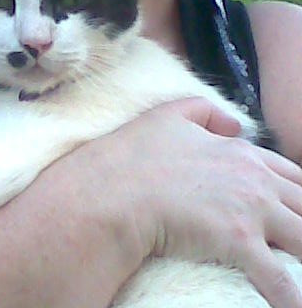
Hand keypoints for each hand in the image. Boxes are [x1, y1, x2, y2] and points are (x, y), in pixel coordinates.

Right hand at [108, 98, 301, 307]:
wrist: (116, 188)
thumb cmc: (136, 154)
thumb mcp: (169, 115)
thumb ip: (205, 111)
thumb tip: (234, 124)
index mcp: (241, 153)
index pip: (291, 175)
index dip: (300, 195)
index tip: (298, 209)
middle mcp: (255, 180)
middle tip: (300, 239)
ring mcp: (251, 211)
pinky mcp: (240, 242)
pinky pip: (280, 279)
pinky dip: (290, 295)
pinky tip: (291, 304)